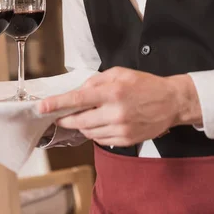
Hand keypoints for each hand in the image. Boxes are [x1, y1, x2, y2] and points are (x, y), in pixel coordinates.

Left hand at [38, 67, 201, 147]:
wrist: (171, 102)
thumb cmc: (145, 85)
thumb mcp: (120, 73)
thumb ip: (96, 81)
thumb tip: (79, 92)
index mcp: (112, 92)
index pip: (78, 99)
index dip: (57, 104)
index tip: (42, 107)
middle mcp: (115, 112)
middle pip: (79, 121)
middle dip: (66, 118)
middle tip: (61, 115)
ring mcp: (121, 129)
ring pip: (89, 132)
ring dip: (82, 125)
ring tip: (89, 115)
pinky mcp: (126, 141)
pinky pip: (101, 140)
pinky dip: (95, 133)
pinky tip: (101, 123)